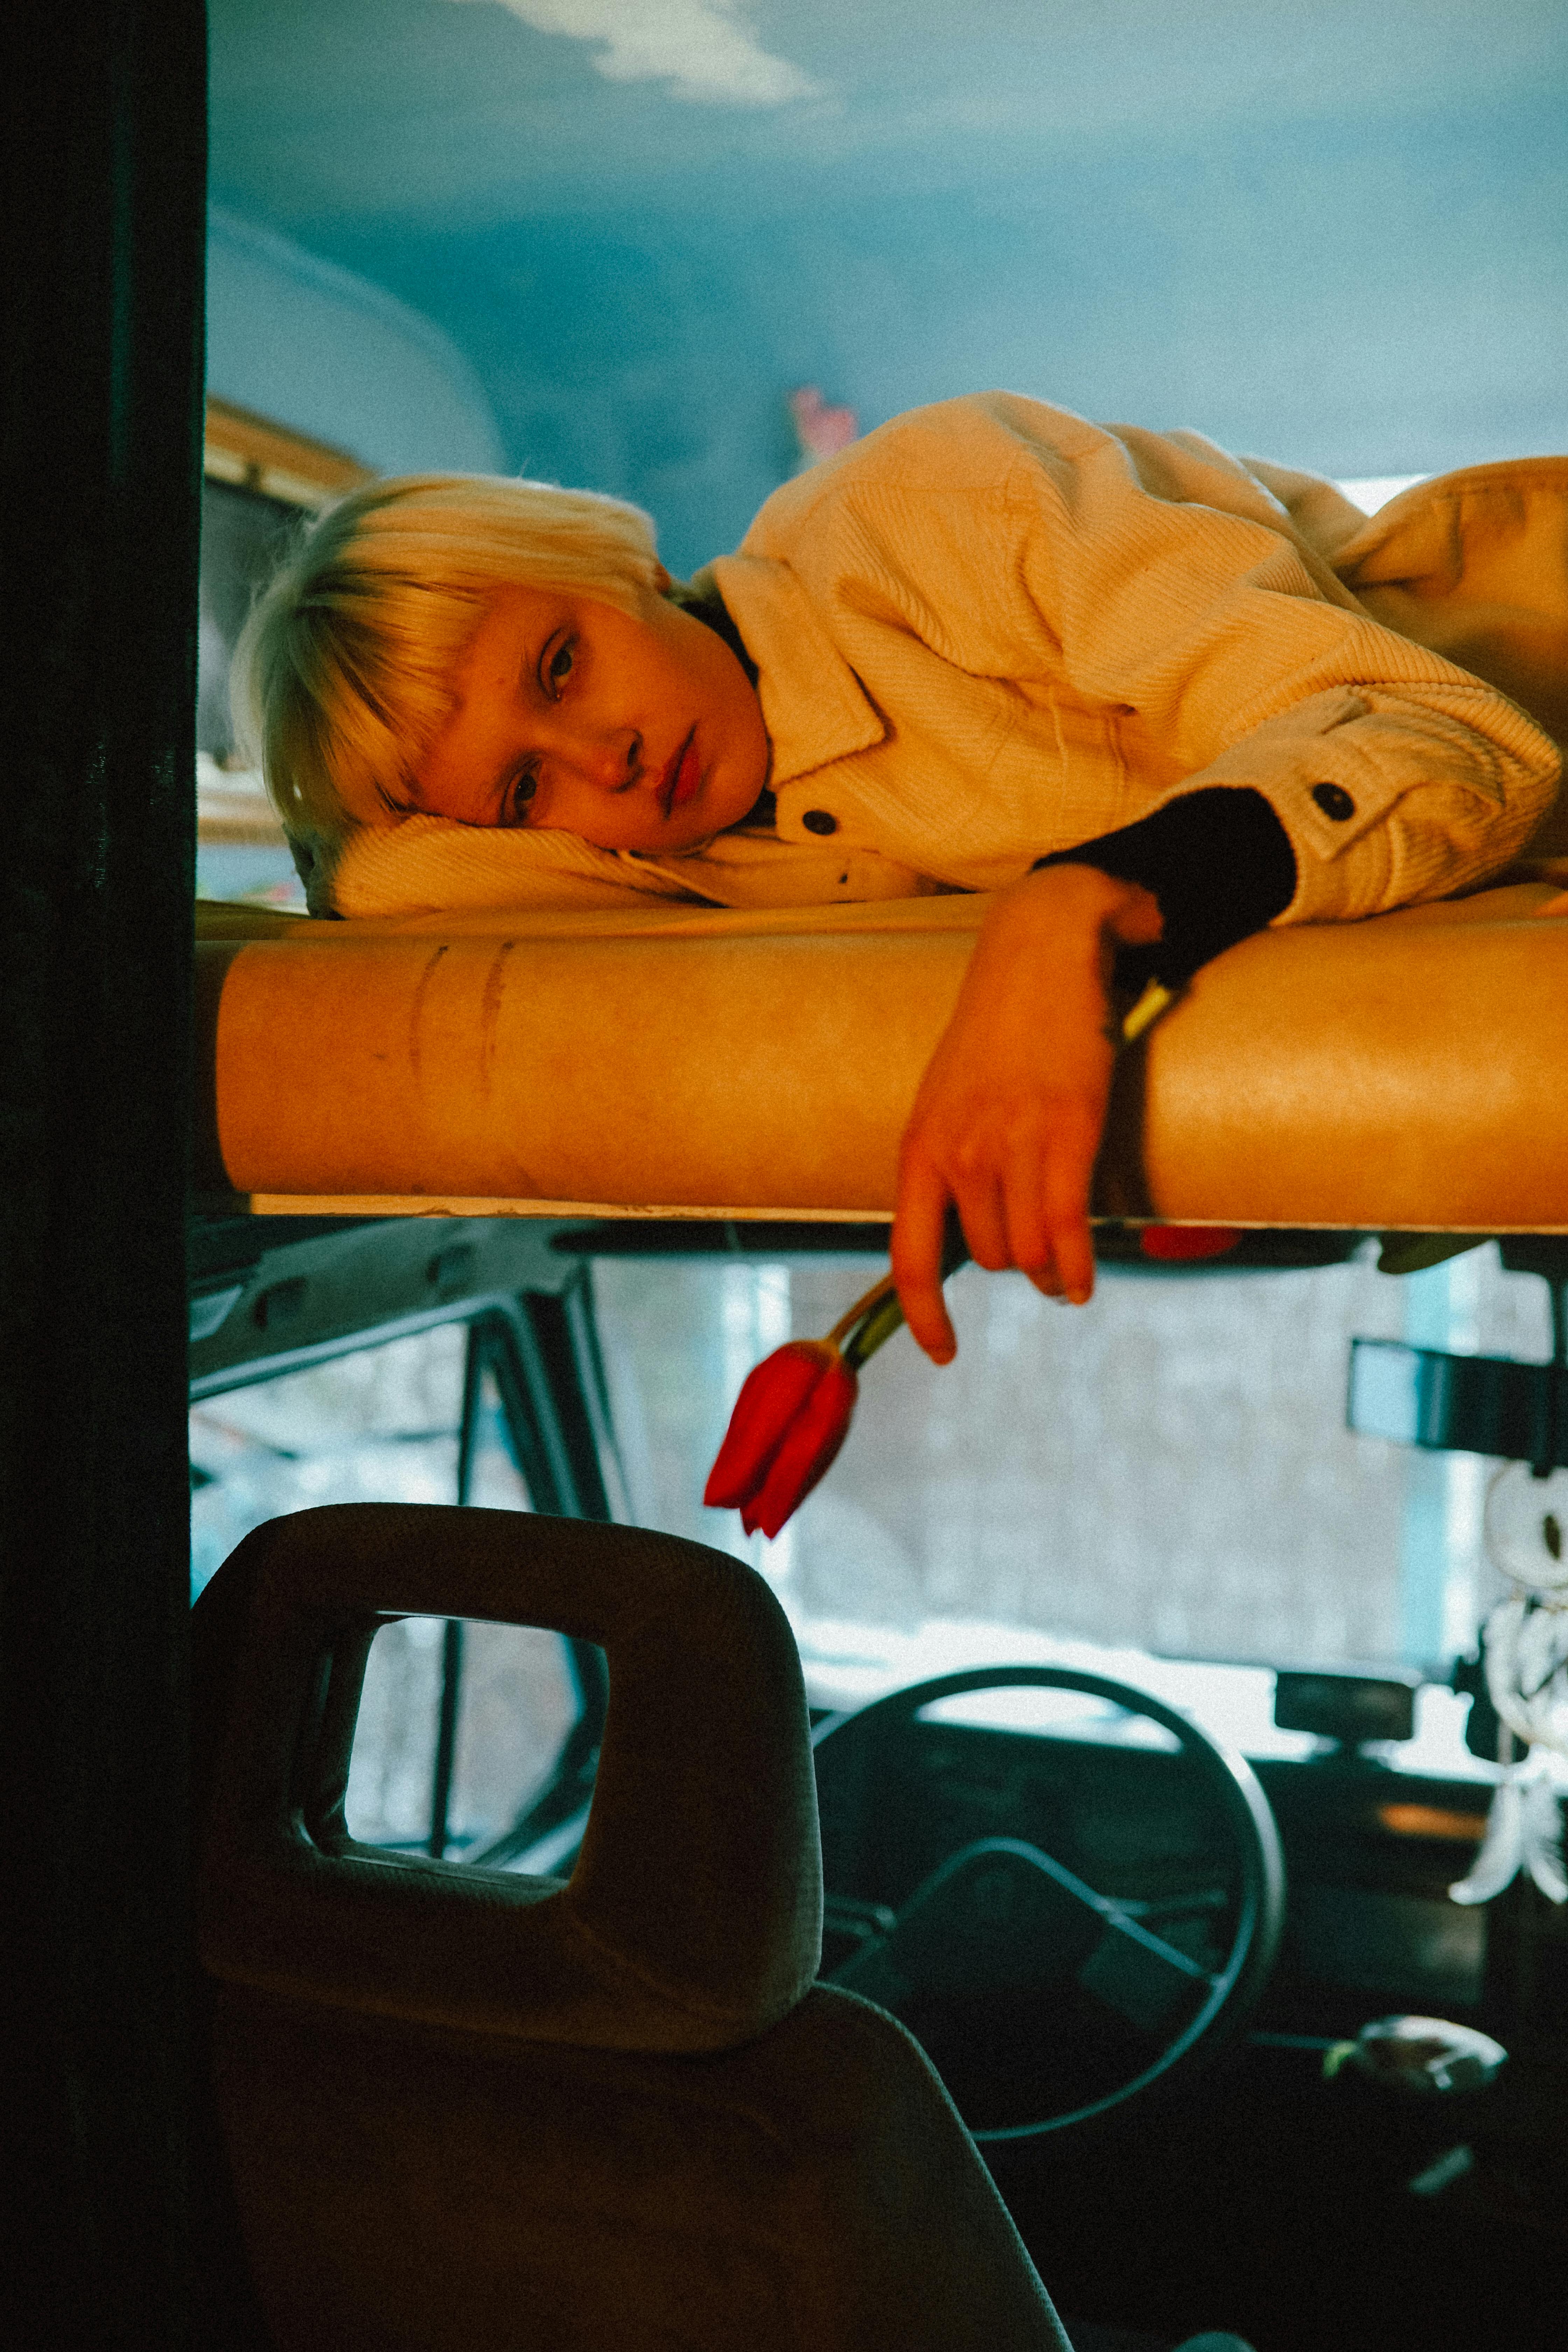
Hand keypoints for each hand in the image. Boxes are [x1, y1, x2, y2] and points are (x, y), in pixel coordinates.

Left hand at [891, 865, 1161, 1362]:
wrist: (1040, 950)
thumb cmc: (999, 1029)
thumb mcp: (948, 1099)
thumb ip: (949, 1162)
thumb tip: (964, 1233)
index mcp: (920, 1147)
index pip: (909, 1257)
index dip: (925, 1316)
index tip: (945, 1352)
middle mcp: (959, 1153)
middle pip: (986, 1257)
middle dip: (1015, 1265)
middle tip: (1040, 1257)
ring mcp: (1011, 1143)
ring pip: (1027, 1252)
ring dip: (1050, 1271)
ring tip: (1066, 1271)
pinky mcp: (1067, 1131)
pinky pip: (1066, 1230)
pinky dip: (1077, 1268)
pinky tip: (1084, 1284)